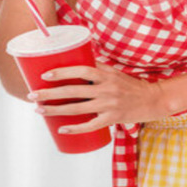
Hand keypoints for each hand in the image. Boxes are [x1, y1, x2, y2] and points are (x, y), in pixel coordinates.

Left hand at [27, 62, 170, 132]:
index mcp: (107, 75)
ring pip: (77, 109)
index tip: (45, 74)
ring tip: (39, 110)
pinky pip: (90, 125)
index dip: (62, 72)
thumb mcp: (116, 73)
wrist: (153, 100)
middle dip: (50, 93)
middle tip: (33, 95)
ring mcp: (109, 105)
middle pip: (74, 91)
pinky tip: (62, 128)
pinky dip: (75, 127)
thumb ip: (98, 68)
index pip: (81, 70)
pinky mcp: (112, 119)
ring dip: (56, 110)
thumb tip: (77, 59)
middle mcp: (107, 89)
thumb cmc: (131, 85)